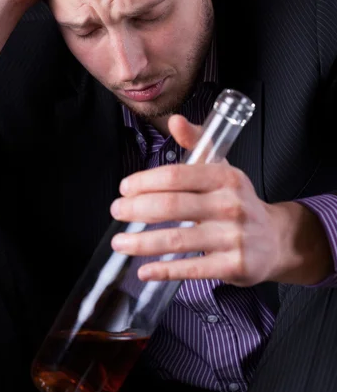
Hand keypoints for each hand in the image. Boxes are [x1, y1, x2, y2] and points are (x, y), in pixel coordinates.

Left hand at [110, 115, 332, 285]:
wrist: (275, 239)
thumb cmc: (238, 201)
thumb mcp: (222, 167)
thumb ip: (196, 143)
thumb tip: (175, 121)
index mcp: (225, 177)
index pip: (176, 175)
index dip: (144, 181)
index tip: (125, 188)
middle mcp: (230, 204)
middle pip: (172, 206)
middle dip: (136, 209)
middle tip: (117, 212)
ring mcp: (233, 236)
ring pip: (176, 239)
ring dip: (141, 242)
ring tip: (120, 243)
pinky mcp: (234, 265)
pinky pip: (191, 268)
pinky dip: (164, 270)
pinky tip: (145, 269)